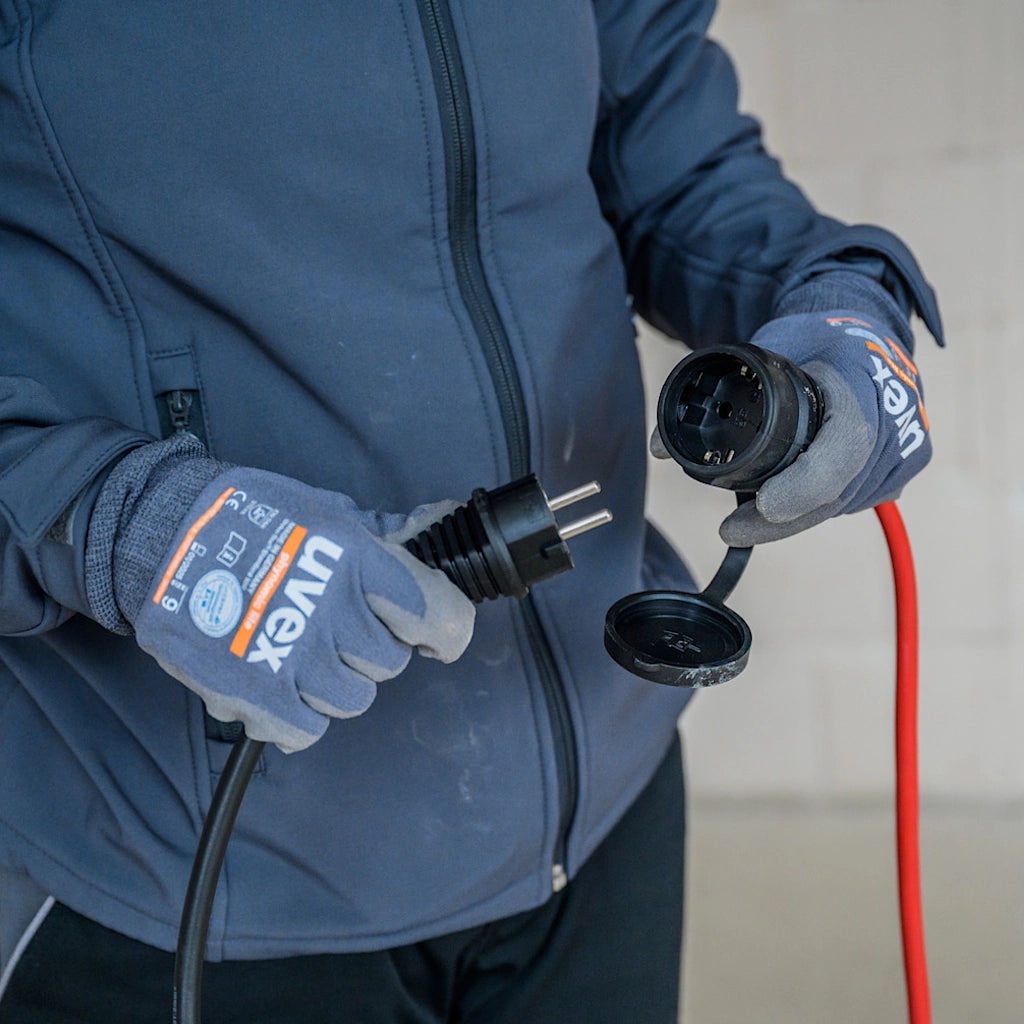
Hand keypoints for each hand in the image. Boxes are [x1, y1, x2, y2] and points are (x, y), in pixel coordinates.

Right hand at [124, 464, 473, 751]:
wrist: (159, 535)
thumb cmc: (248, 516)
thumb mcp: (325, 509)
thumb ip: (386, 533)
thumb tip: (442, 520)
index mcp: (356, 558)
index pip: (439, 616)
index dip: (446, 631)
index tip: (434, 635)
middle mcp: (330, 608)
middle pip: (391, 663)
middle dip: (370, 648)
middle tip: (335, 626)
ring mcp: (290, 656)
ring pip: (353, 700)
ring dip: (332, 681)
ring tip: (297, 648)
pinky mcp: (252, 695)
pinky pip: (306, 731)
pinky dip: (295, 715)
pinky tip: (276, 680)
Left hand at [715, 276, 930, 545]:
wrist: (869, 326)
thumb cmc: (817, 333)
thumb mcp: (767, 346)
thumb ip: (713, 388)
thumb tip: (659, 445)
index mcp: (865, 384)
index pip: (842, 449)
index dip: (803, 485)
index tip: (762, 504)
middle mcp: (896, 423)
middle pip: (837, 491)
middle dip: (780, 518)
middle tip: (731, 531)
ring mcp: (906, 449)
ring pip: (843, 503)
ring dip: (796, 515)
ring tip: (751, 521)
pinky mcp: (904, 467)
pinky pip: (854, 499)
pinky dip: (816, 505)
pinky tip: (784, 508)